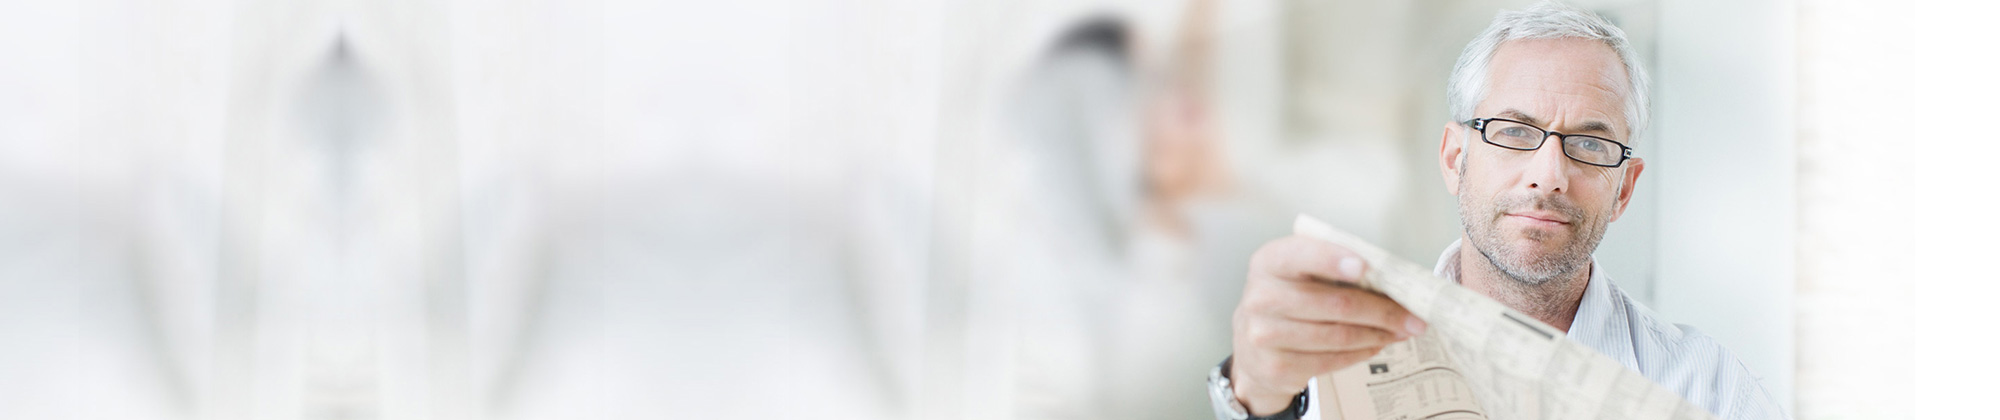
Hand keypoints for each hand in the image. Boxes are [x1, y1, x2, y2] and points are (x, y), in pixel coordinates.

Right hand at [1228, 235, 1427, 414]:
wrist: (1253, 344)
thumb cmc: (1289, 298)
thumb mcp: (1299, 273)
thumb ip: (1335, 267)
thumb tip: (1392, 279)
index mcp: (1269, 262)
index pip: (1302, 256)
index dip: (1334, 260)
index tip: (1366, 266)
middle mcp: (1261, 297)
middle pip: (1334, 303)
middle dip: (1382, 310)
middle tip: (1414, 316)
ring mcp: (1264, 335)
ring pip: (1338, 335)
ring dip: (1377, 334)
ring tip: (1400, 331)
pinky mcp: (1277, 367)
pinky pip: (1331, 360)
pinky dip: (1361, 352)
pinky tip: (1376, 344)